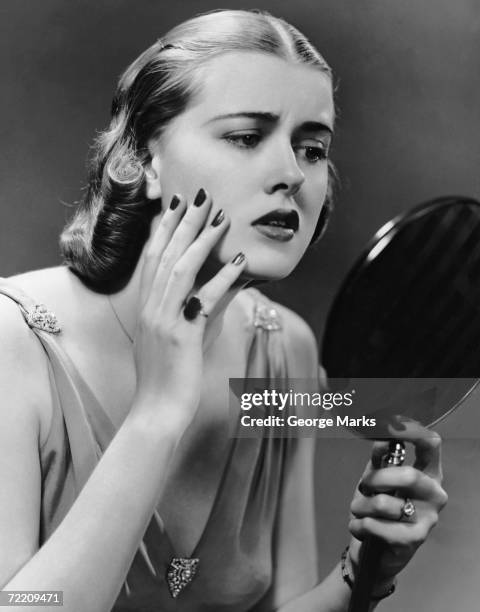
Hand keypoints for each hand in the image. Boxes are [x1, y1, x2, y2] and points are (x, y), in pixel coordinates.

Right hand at [131, 189, 246, 433]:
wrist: (157, 411)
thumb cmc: (171, 374)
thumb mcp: (188, 335)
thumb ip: (207, 307)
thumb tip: (232, 282)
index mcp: (147, 306)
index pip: (153, 258)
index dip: (165, 228)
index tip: (178, 204)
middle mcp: (150, 308)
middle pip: (165, 254)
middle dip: (183, 222)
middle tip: (200, 195)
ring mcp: (162, 321)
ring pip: (179, 269)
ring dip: (200, 240)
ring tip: (219, 217)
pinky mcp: (179, 337)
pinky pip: (202, 301)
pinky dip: (222, 279)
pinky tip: (239, 262)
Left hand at [347, 419, 447, 583]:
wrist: (375, 554)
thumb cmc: (377, 509)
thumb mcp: (376, 478)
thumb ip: (380, 458)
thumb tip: (381, 439)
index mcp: (427, 472)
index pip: (431, 444)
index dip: (411, 432)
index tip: (390, 426)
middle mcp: (434, 494)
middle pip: (408, 475)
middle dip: (376, 480)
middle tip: (363, 487)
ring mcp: (427, 519)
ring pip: (384, 503)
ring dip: (361, 506)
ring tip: (359, 511)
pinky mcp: (413, 541)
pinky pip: (376, 526)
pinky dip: (359, 525)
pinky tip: (359, 527)